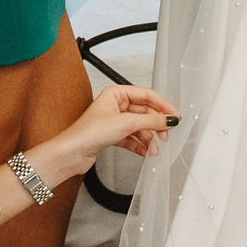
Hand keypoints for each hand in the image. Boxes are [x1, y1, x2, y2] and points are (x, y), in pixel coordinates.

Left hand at [36, 84, 177, 184]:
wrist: (71, 153)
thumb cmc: (88, 133)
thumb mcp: (125, 123)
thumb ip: (151, 120)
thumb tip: (169, 119)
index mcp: (116, 93)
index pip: (146, 95)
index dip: (162, 105)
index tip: (174, 116)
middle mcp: (115, 105)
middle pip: (144, 112)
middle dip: (155, 125)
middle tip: (166, 134)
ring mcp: (114, 121)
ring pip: (139, 127)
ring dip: (148, 139)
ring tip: (154, 149)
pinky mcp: (112, 136)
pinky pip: (132, 138)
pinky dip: (140, 146)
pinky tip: (146, 153)